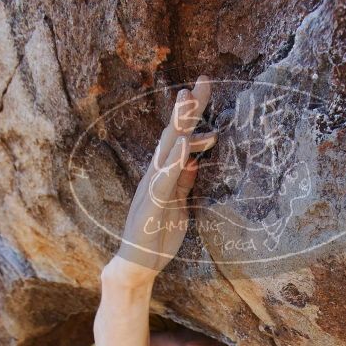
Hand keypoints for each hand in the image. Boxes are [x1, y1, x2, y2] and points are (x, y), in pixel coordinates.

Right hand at [118, 74, 216, 274]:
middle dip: (188, 108)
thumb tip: (195, 161)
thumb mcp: (179, 207)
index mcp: (164, 175)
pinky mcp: (151, 205)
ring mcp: (151, 188)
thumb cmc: (157, 237)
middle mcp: (155, 175)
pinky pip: (163, 180)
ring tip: (189, 99)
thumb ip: (185, 184)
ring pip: (165, 150)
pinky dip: (174, 162)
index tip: (207, 89)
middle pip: (173, 134)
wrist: (138, 266)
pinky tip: (183, 145)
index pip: (181, 138)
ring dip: (178, 124)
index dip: (194, 115)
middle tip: (204, 79)